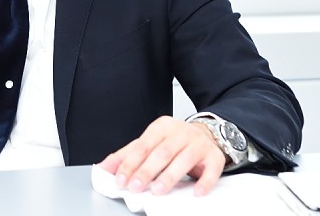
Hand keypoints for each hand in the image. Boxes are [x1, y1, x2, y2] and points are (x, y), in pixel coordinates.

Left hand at [98, 115, 227, 196]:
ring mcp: (199, 144)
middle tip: (135, 187)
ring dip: (170, 176)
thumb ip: (128, 154)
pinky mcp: (214, 156)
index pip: (143, 145)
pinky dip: (204, 182)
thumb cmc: (174, 141)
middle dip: (146, 171)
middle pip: (161, 153)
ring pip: (183, 160)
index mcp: (161, 127)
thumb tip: (104, 167)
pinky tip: (196, 192)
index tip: (120, 179)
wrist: (207, 134)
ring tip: (158, 190)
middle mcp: (180, 133)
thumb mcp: (150, 142)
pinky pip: (211, 170)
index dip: (130, 163)